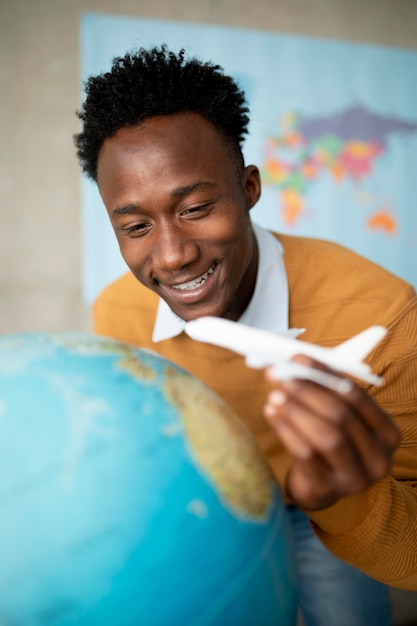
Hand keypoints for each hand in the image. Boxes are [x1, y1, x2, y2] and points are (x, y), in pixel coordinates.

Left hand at [263, 356, 400, 510]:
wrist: (320, 488)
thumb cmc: (330, 444)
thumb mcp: (338, 419)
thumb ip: (326, 393)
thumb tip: (295, 364)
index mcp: (386, 433)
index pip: (357, 396)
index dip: (325, 374)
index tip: (297, 359)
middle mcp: (378, 458)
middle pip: (341, 416)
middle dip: (306, 392)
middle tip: (279, 376)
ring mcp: (354, 478)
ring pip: (326, 436)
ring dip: (296, 411)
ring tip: (274, 395)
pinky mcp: (327, 490)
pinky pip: (305, 455)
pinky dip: (285, 430)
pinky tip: (271, 414)